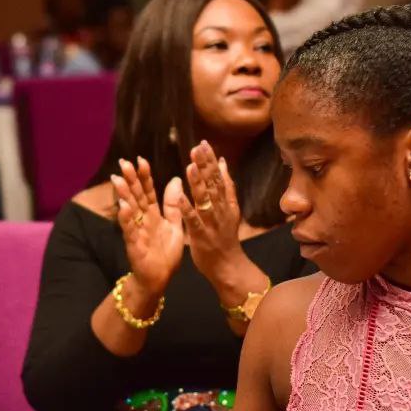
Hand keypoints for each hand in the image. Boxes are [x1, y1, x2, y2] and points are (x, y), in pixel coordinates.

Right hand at [110, 157, 184, 294]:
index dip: (144, 177)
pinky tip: (124, 207)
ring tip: (117, 179)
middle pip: (136, 197)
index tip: (141, 160)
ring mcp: (137, 232)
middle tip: (124, 162)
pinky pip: (130, 230)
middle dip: (130, 180)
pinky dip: (126, 219)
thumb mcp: (174, 226)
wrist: (160, 279)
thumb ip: (173, 205)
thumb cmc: (165, 254)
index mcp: (154, 215)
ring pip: (130, 210)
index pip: (148, 191)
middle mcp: (143, 221)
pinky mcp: (135, 245)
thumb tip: (175, 180)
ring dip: (123, 195)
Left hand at [178, 142, 245, 285]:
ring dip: (198, 183)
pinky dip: (187, 208)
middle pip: (213, 185)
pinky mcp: (202, 237)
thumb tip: (222, 162)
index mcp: (225, 203)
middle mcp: (220, 210)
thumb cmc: (225, 237)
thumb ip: (226, 186)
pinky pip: (194, 221)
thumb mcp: (230, 209)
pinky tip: (180, 196)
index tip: (203, 144)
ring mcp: (211, 223)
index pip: (218, 177)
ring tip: (190, 166)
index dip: (210, 161)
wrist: (229, 266)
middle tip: (197, 148)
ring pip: (205, 200)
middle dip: (205, 166)